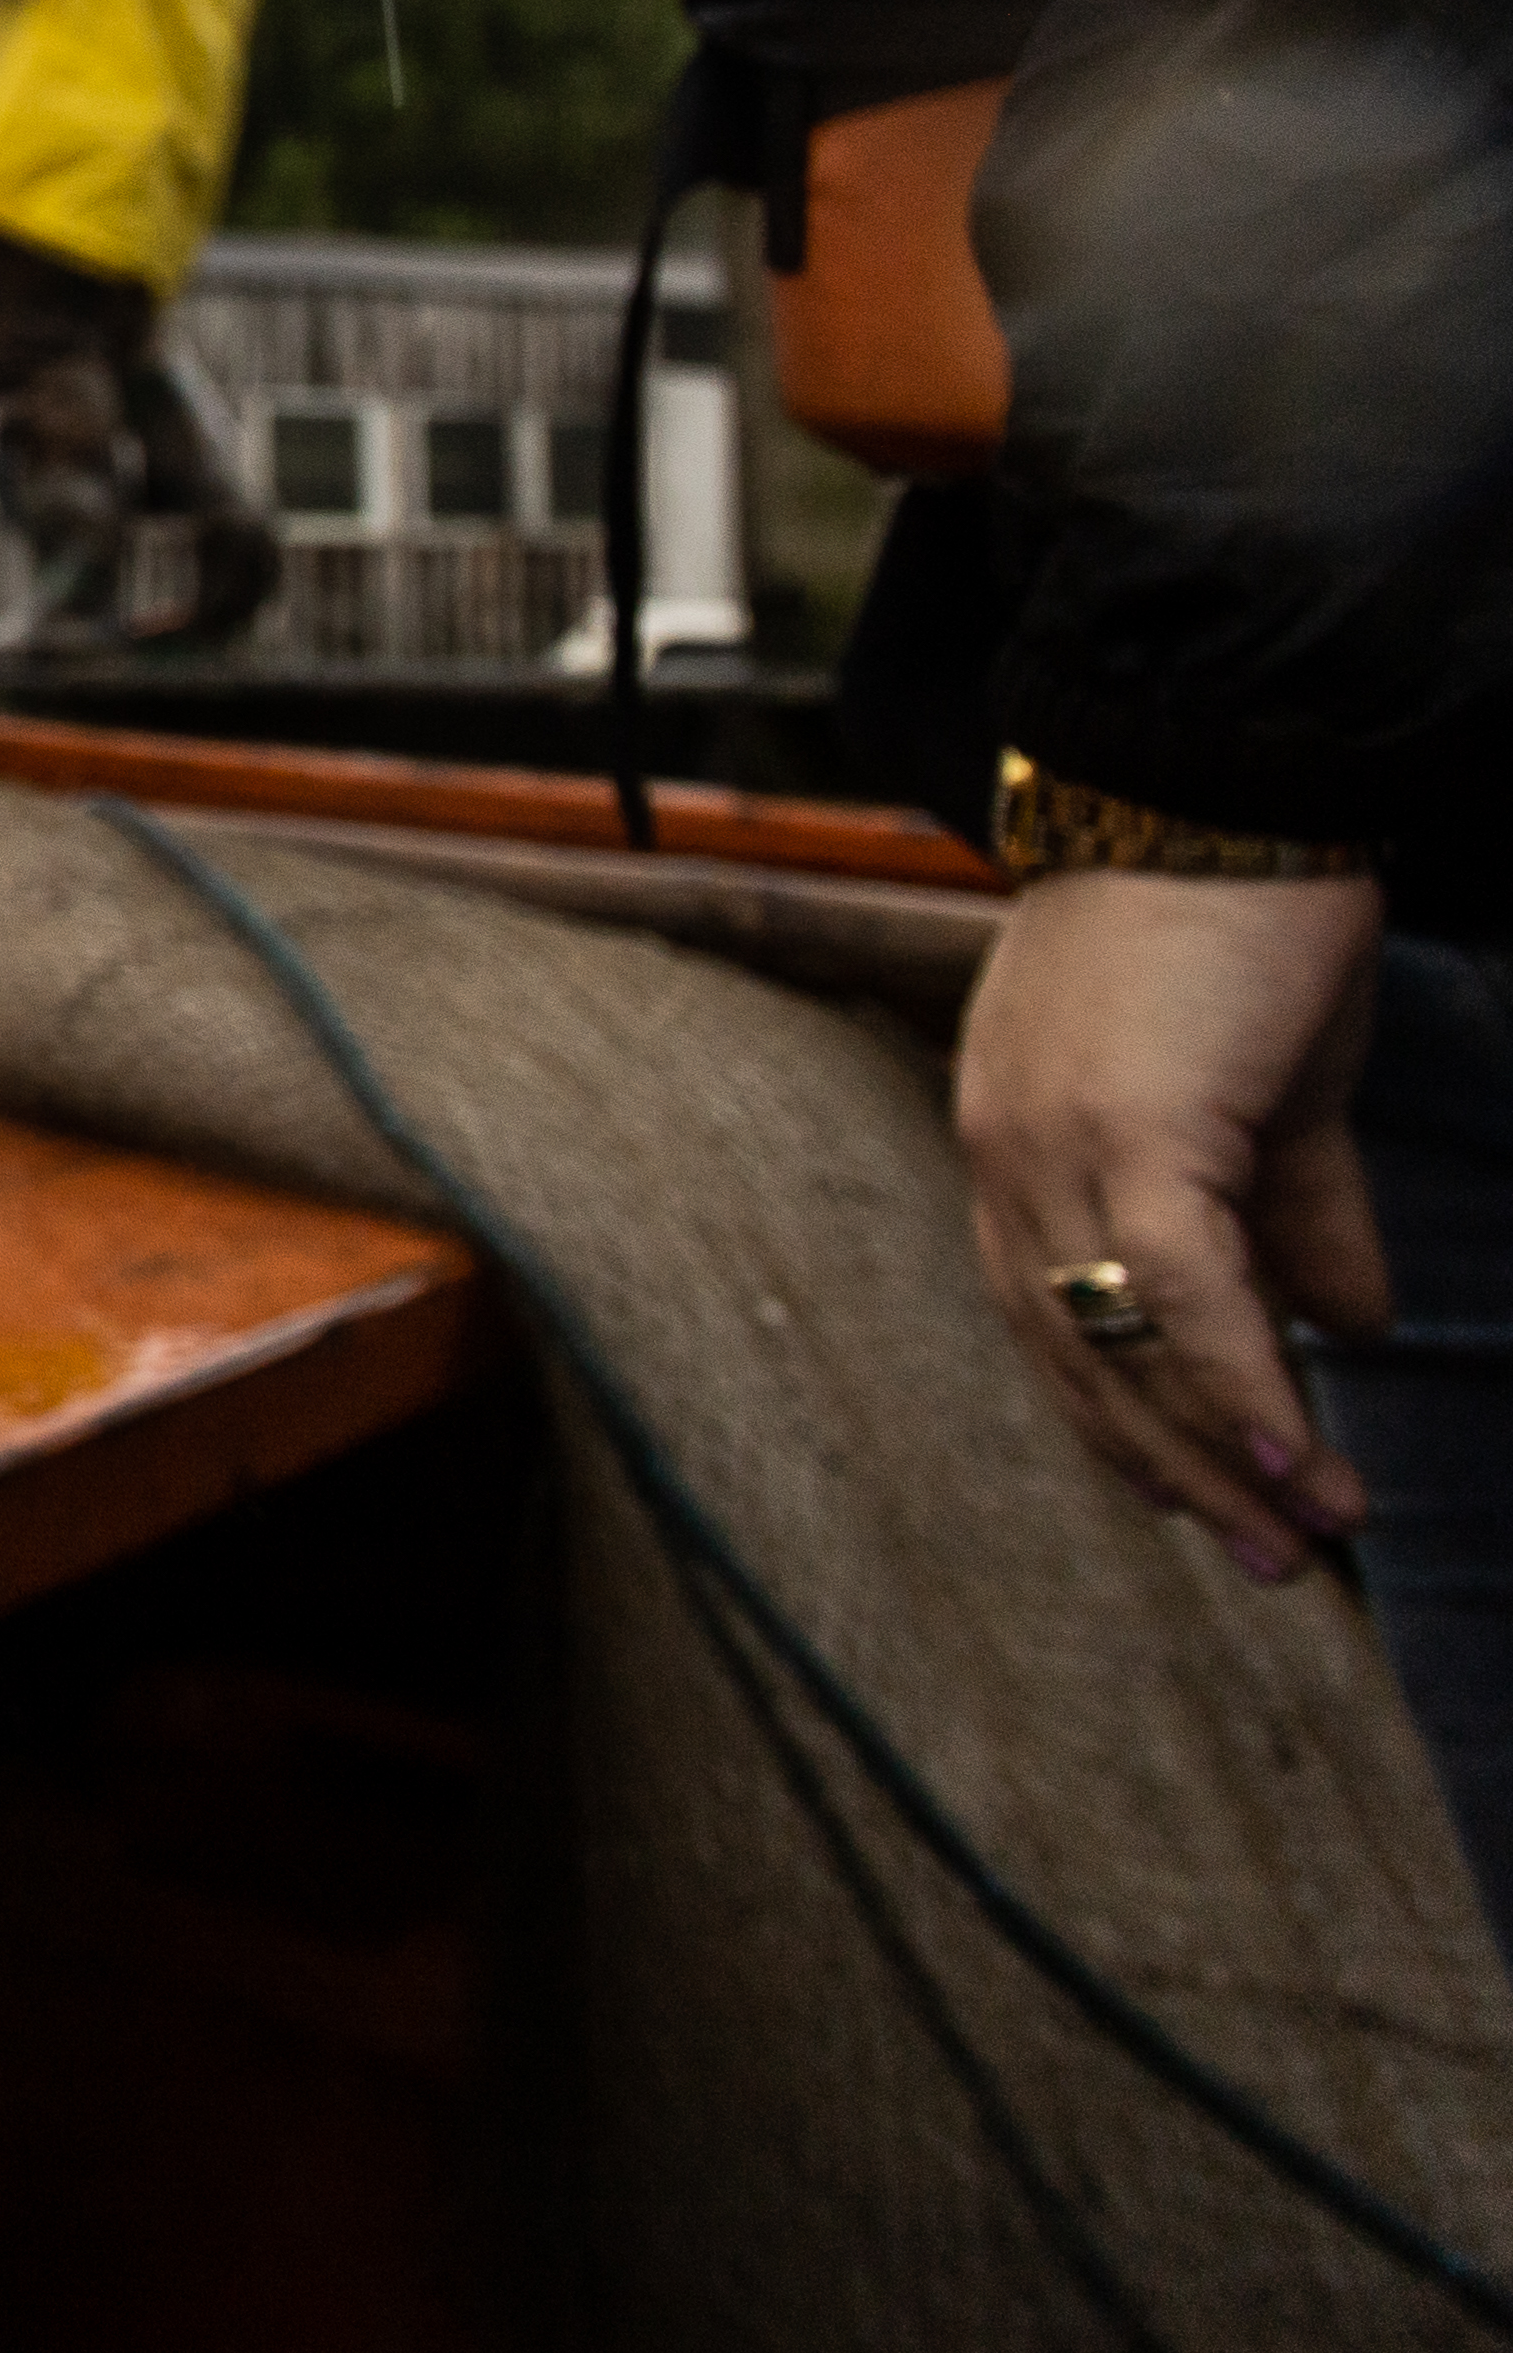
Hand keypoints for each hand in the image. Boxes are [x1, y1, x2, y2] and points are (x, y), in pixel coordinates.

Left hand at [954, 866, 1388, 1581]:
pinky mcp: (1128, 1127)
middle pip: (1073, 1353)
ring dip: (1220, 1450)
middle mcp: (1005, 1154)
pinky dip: (1233, 1378)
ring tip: (1308, 1533)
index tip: (1195, 1499)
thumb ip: (1294, 1218)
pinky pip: (1177, 1288)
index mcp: (1016, 1144)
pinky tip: (1296, 1450)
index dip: (1121, 1417)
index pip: (1045, 1316)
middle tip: (1272, 1558)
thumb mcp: (1275, 1097)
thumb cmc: (1246, 931)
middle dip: (1175, 1468)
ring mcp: (1051, 1142)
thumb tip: (1348, 1330)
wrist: (1227, 794)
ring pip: (1120, 1339)